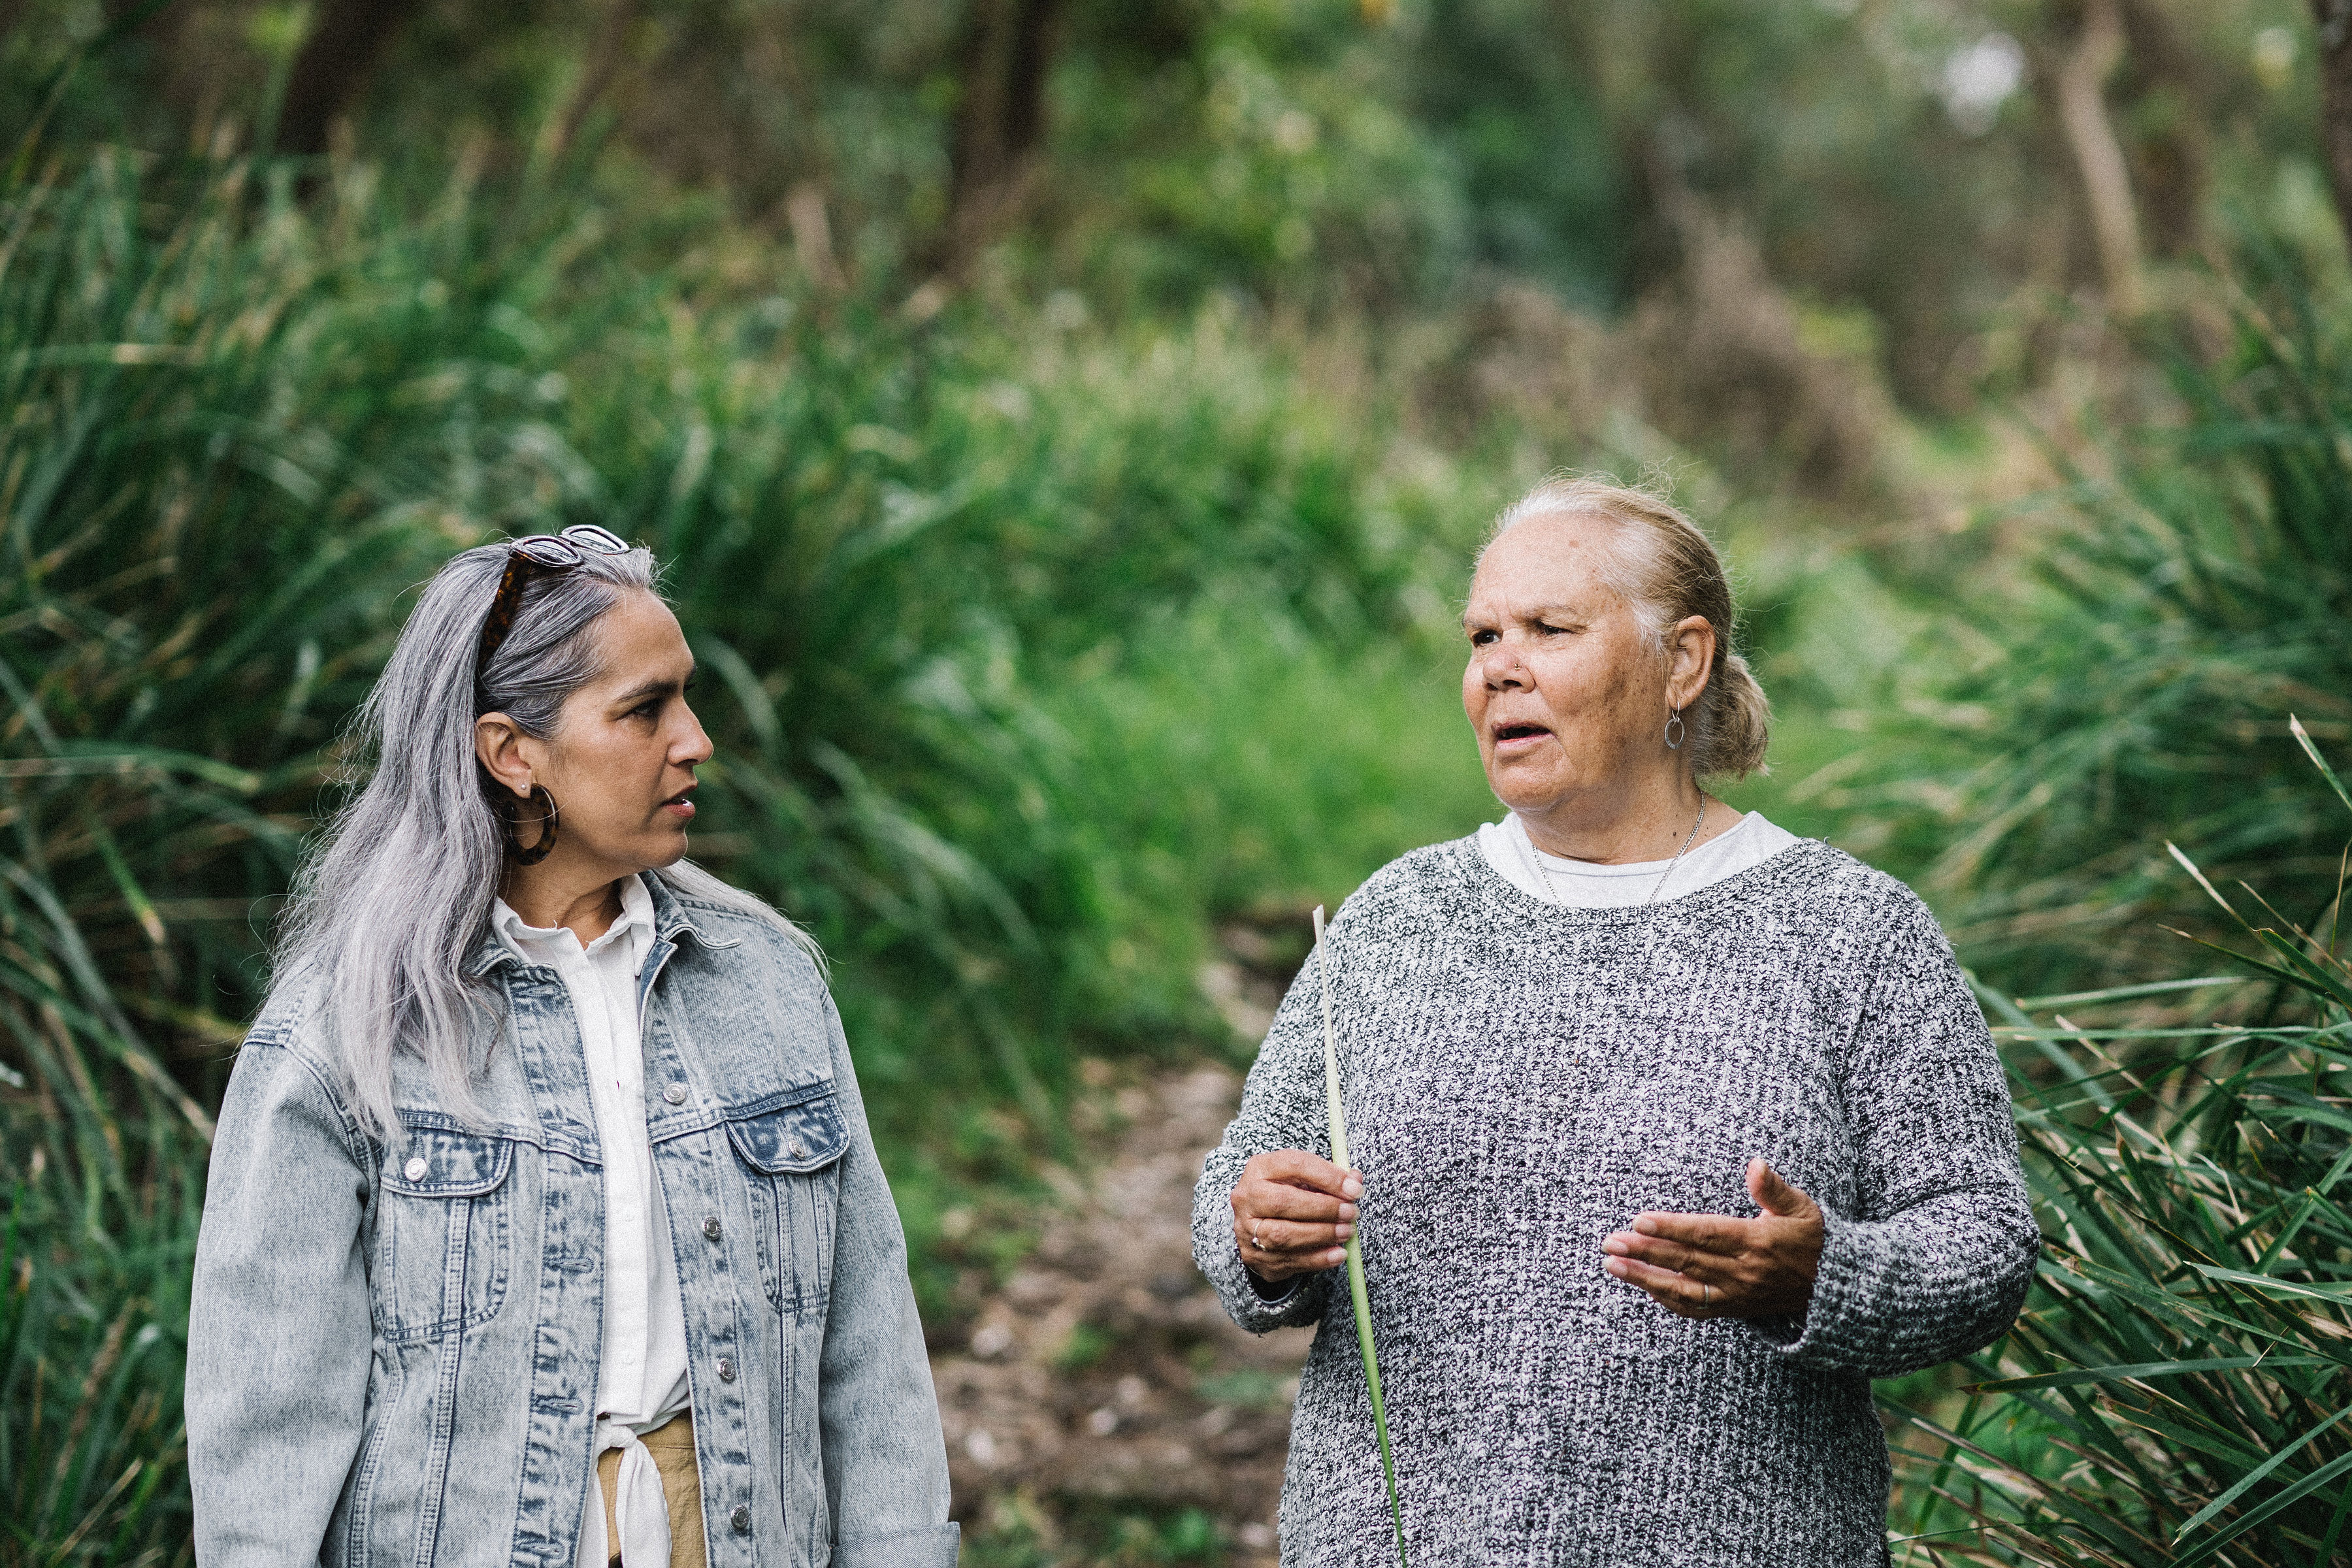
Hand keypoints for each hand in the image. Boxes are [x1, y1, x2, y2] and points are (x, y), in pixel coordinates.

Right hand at [1231, 1149, 1360, 1281]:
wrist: (1254, 1223)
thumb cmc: (1283, 1193)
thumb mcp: (1301, 1178)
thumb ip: (1328, 1177)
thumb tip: (1355, 1181)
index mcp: (1260, 1169)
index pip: (1294, 1166)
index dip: (1327, 1177)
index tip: (1354, 1189)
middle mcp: (1247, 1198)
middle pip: (1284, 1202)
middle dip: (1323, 1209)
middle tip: (1351, 1213)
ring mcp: (1247, 1230)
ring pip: (1284, 1235)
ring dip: (1322, 1234)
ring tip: (1347, 1232)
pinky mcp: (1255, 1256)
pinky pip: (1290, 1260)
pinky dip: (1319, 1258)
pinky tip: (1338, 1253)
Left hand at [1601, 1159, 1823, 1319]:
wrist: (1834, 1286)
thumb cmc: (1814, 1238)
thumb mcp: (1802, 1207)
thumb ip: (1774, 1188)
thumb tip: (1755, 1165)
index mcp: (1757, 1242)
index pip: (1705, 1234)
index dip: (1670, 1228)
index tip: (1638, 1220)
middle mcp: (1744, 1271)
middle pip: (1686, 1261)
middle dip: (1645, 1251)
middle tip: (1610, 1242)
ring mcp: (1737, 1294)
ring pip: (1684, 1290)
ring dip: (1645, 1278)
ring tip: (1612, 1265)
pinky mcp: (1735, 1309)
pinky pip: (1696, 1308)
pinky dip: (1667, 1299)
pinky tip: (1643, 1285)